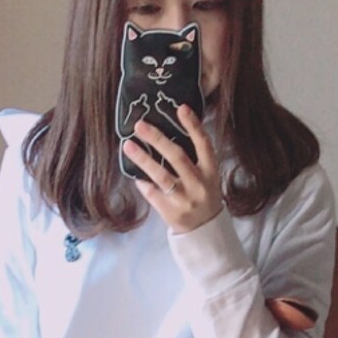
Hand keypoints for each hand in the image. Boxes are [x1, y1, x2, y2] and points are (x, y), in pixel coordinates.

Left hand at [123, 104, 222, 234]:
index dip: (193, 125)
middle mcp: (199, 184)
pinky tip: (133, 173)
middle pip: (177, 156)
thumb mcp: (207, 175)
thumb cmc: (202, 195)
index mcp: (211, 171)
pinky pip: (152, 193)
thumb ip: (194, 156)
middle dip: (157, 138)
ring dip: (143, 159)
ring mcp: (184, 199)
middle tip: (139, 125)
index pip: (204, 144)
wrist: (205, 230)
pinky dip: (142, 182)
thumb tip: (170, 128)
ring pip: (161, 176)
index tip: (180, 108)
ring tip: (127, 145)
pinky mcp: (171, 212)